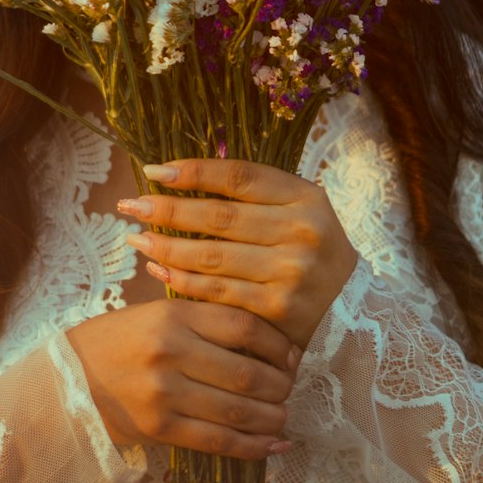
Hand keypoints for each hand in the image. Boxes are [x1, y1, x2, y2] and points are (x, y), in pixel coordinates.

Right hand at [65, 299, 298, 460]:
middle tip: (291, 390)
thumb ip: (205, 320)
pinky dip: (252, 447)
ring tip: (283, 417)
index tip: (292, 356)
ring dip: (271, 418)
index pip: (244, 326)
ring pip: (236, 410)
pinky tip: (273, 447)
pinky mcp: (159, 427)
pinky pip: (216, 441)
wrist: (69, 378)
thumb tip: (268, 340)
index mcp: (174, 313)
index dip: (278, 345)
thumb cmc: (121, 341)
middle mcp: (171, 350)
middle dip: (280, 386)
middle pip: (246, 372)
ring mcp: (164, 392)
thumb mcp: (158, 313)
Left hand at [119, 157, 358, 350]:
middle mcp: (302, 231)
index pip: (239, 175)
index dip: (193, 171)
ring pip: (212, 256)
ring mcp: (292, 272)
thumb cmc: (311, 252)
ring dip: (166, 246)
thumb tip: (182, 175)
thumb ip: (255, 195)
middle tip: (129, 206)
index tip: (153, 171)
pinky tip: (159, 270)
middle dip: (167, 209)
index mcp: (306, 198)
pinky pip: (217, 292)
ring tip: (136, 239)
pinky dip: (182, 280)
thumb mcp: (299, 211)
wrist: (353, 311)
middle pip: (219, 216)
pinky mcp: (278, 310)